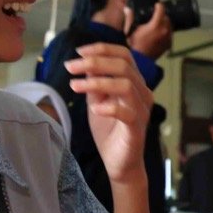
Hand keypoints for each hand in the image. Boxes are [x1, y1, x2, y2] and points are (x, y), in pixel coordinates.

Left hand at [65, 43, 152, 184]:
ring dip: (97, 82)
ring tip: (75, 86)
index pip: (124, 55)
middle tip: (71, 67)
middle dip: (94, 62)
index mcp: (134, 83)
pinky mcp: (136, 127)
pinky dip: (108, 107)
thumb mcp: (97, 101)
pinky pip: (127, 111)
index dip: (102, 49)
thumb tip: (85, 64)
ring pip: (125, 84)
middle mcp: (142, 93)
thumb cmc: (110, 131)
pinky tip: (93, 109)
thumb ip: (95, 84)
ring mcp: (141, 110)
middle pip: (124, 65)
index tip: (79, 52)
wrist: (119, 162)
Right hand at [125, 1, 172, 59]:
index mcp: (156, 25)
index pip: (161, 9)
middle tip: (154, 15)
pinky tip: (158, 33)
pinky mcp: (169, 44)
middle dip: (161, 15)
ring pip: (170, 25)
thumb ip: (130, 17)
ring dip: (164, 23)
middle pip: (167, 17)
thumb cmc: (134, 44)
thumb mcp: (131, 29)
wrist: (140, 59)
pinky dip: (166, 32)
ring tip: (156, 24)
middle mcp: (164, 31)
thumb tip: (127, 8)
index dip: (158, 5)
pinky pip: (170, 34)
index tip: (155, 5)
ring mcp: (168, 38)